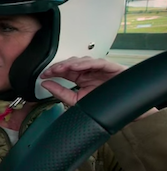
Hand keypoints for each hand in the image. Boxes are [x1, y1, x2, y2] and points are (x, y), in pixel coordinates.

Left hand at [41, 56, 157, 120]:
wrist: (128, 110)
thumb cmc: (105, 105)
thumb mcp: (78, 101)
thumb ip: (61, 93)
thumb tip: (45, 85)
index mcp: (82, 79)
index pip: (65, 72)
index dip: (53, 71)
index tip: (42, 75)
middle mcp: (89, 72)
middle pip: (71, 64)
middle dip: (58, 67)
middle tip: (48, 71)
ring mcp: (99, 68)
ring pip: (82, 61)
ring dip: (69, 64)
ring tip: (58, 69)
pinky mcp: (110, 67)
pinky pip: (96, 62)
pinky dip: (85, 63)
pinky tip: (74, 66)